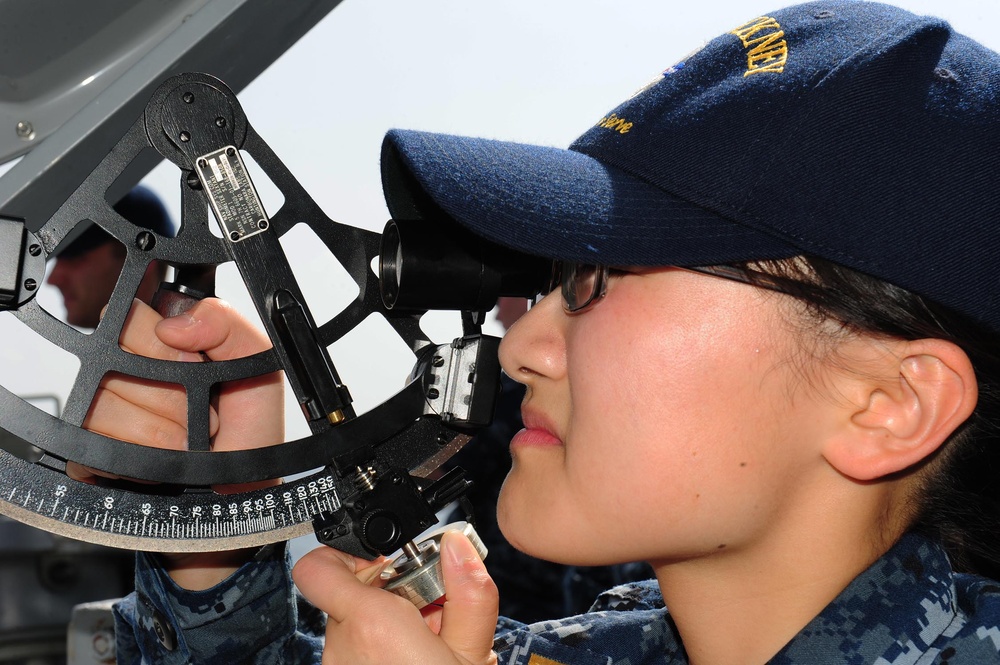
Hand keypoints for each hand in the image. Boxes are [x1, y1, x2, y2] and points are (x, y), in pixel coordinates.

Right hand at [76, 297, 283, 588]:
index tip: (198, 369)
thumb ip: (231, 327)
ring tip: (184, 442)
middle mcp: (129, 370)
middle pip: (116, 351)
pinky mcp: (86, 450)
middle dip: (169, 388)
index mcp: (169, 343)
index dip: (171, 344)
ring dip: (160, 431)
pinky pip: (92, 441)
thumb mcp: (261, 375)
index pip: (138, 312)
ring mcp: (104, 410)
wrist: (237, 505)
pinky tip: (160, 463)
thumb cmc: (249, 438)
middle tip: (198, 412)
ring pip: (106, 398)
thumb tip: (174, 321)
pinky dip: (137, 459)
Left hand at [293, 530, 498, 664]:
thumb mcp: (473, 653)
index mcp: (372, 625)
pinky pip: (356, 654)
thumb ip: (468, 590)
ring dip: (392, 625)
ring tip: (431, 643)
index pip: (317, 567)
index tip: (386, 562)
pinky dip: (384, 651)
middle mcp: (342, 646)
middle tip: (433, 609)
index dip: (344, 554)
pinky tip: (417, 662)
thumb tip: (457, 546)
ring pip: (356, 625)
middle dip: (394, 593)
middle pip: (352, 594)